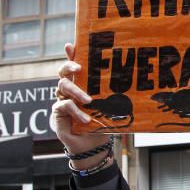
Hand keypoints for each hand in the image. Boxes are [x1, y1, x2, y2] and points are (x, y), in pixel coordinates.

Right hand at [52, 43, 109, 164]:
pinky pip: (64, 106)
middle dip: (69, 67)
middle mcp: (69, 90)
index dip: (71, 55)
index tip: (70, 45)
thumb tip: (131, 79)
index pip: (74, 66)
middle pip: (62, 72)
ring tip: (89, 100)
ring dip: (77, 92)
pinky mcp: (58, 113)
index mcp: (81, 84)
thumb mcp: (110, 105)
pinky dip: (76, 112)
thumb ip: (113, 93)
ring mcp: (61, 100)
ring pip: (63, 87)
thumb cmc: (103, 121)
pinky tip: (86, 119)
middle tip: (79, 69)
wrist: (93, 144)